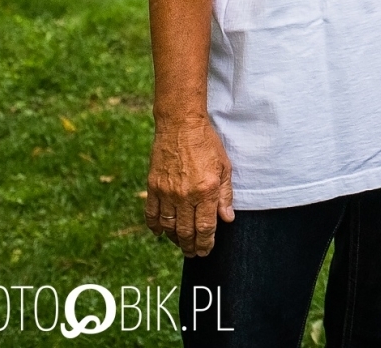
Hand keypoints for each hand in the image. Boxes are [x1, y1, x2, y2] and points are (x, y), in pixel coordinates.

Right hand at [146, 118, 233, 256]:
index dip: (206, 242)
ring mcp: (167, 192)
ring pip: (169, 226)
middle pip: (186, 231)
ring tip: (181, 245)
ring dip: (174, 239)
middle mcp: (185, 195)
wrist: (180, 126)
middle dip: (191, 246)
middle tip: (194, 254)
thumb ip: (225, 195)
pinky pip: (152, 214)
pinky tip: (160, 232)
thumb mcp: (224, 167)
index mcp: (206, 191)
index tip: (206, 251)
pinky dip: (156, 226)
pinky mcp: (153, 187)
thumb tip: (227, 219)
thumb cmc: (207, 144)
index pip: (205, 227)